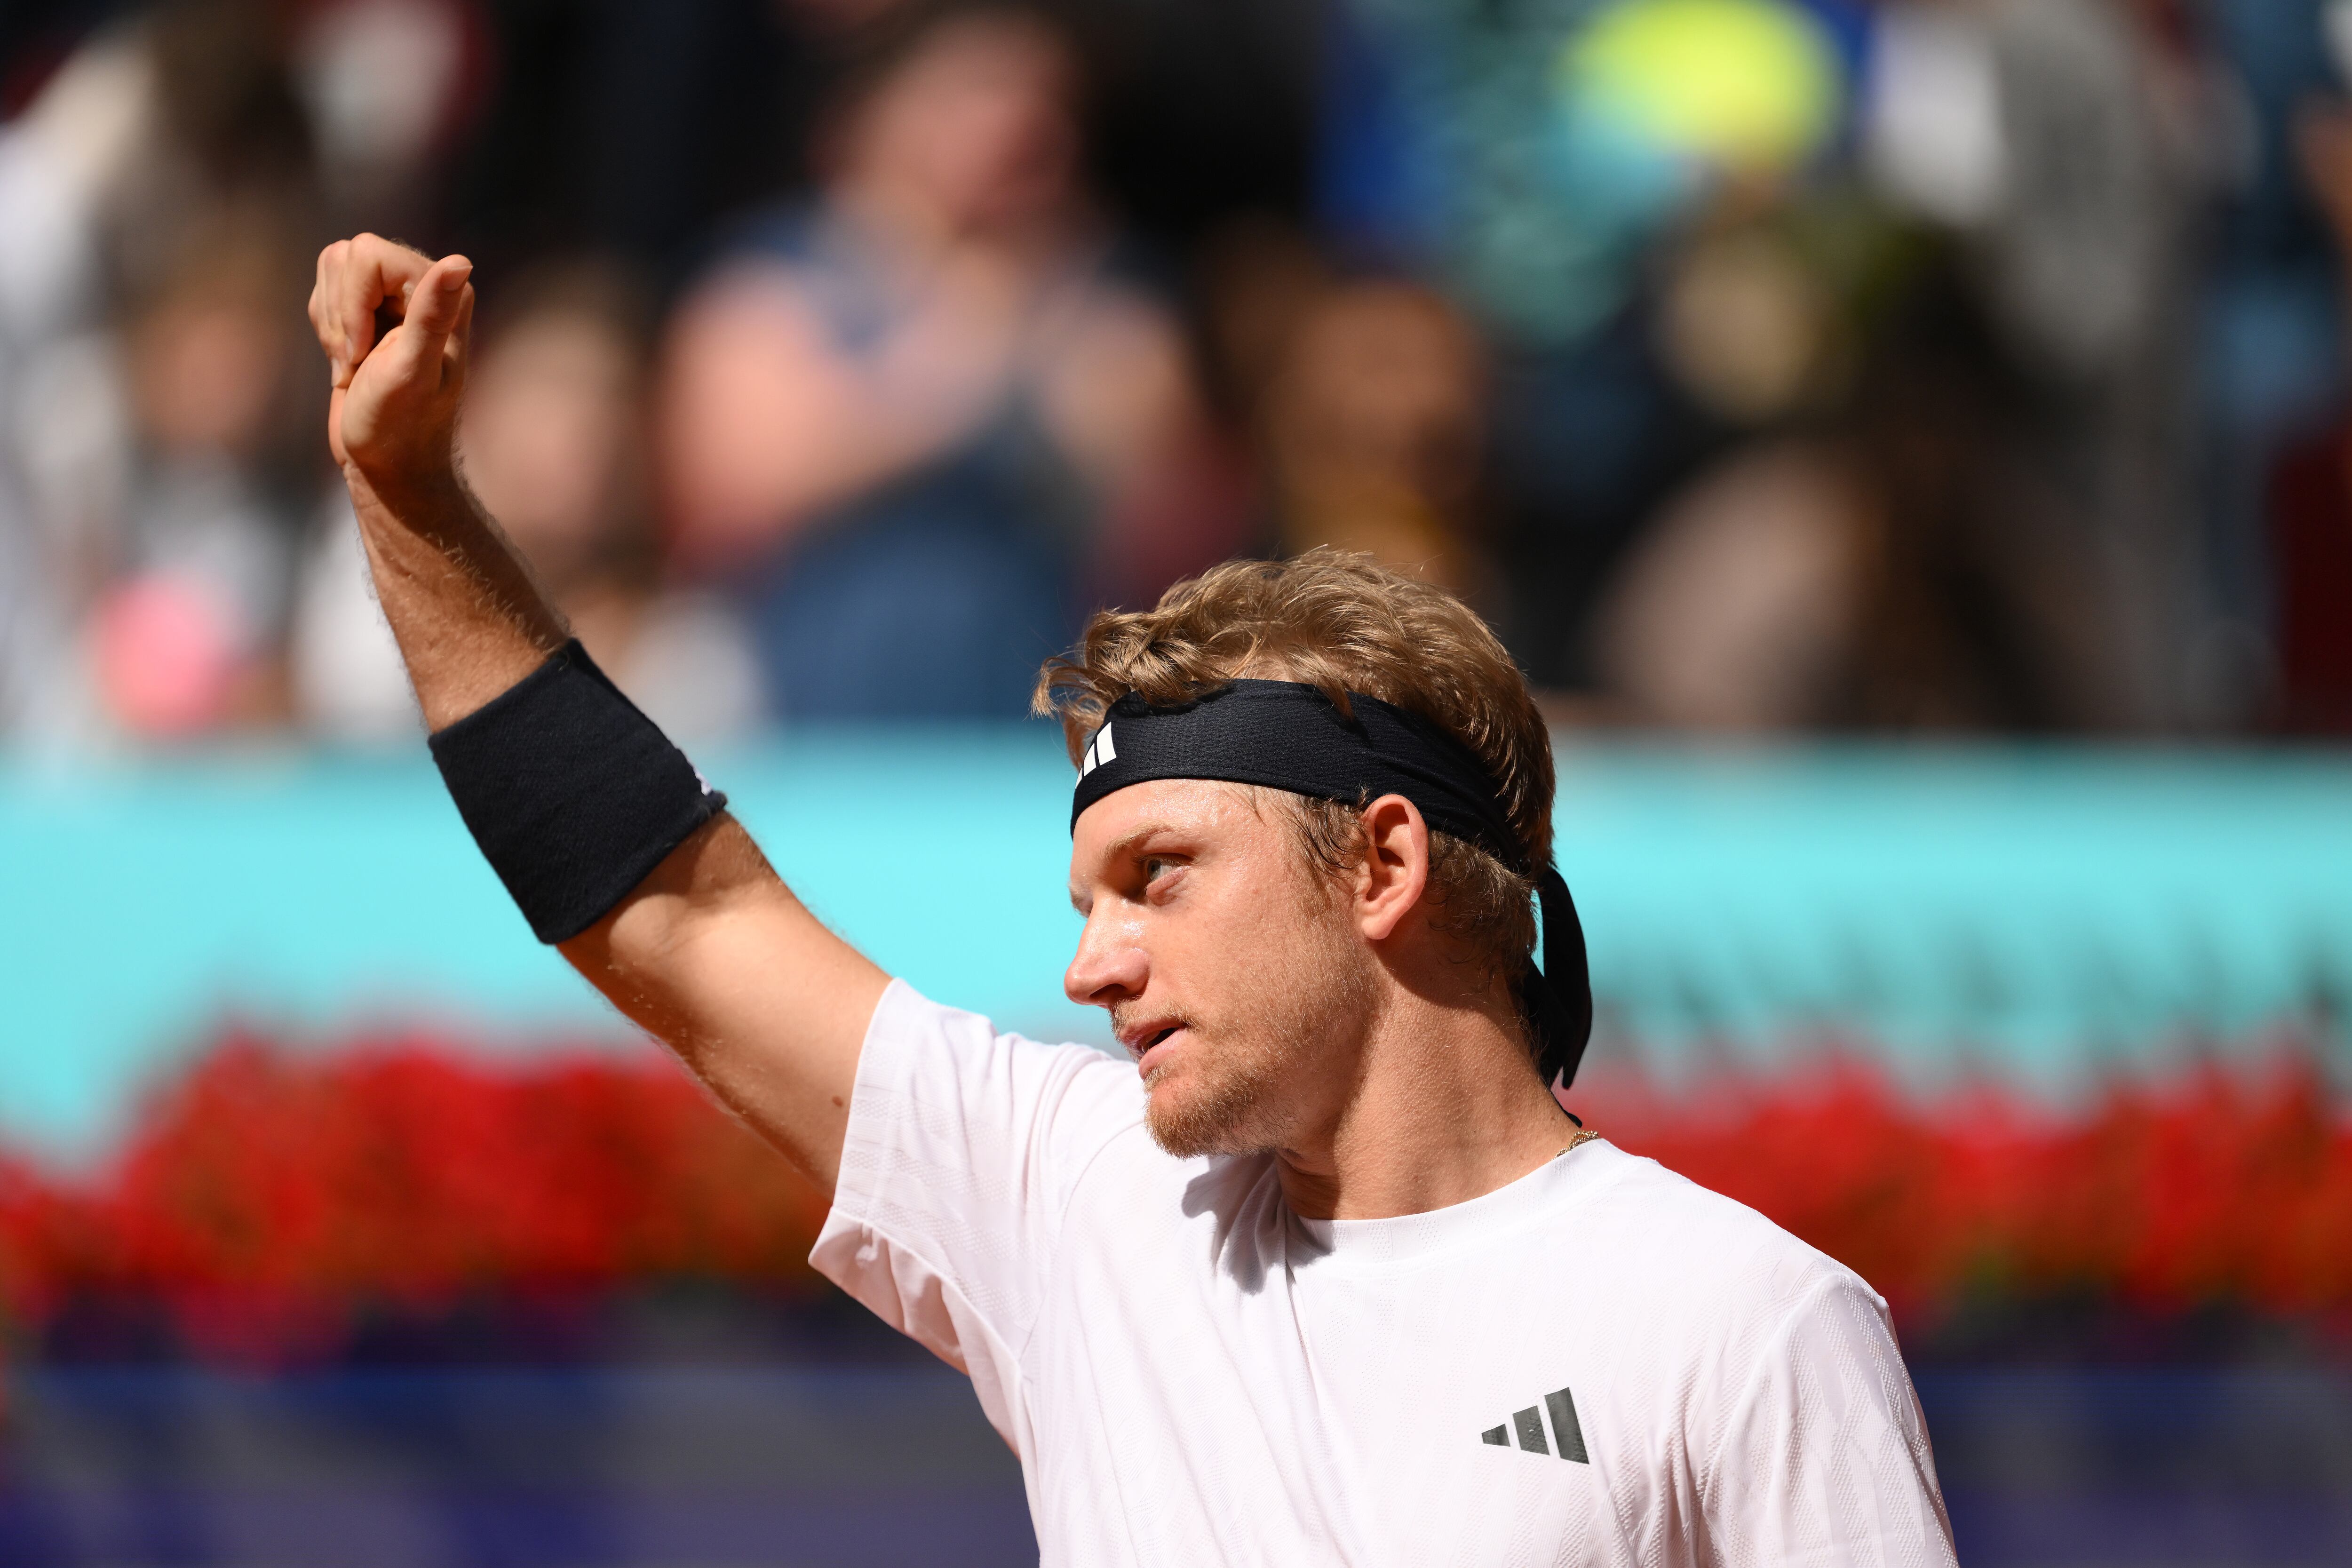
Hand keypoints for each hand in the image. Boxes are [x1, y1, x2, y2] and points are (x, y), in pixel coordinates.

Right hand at [309, 234, 474, 493]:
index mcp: (445, 294)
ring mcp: (390, 299)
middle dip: (340, 315)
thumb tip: (460, 261)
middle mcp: (421, 288)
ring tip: (355, 365)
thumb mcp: (413, 371)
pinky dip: (326, 330)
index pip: (368, 253)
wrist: (384, 463)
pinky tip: (348, 363)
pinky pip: (324, 293)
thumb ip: (432, 315)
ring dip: (331, 325)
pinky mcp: (365, 314)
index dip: (353, 301)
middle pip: (345, 257)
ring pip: (331, 270)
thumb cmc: (401, 426)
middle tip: (359, 362)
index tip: (363, 351)